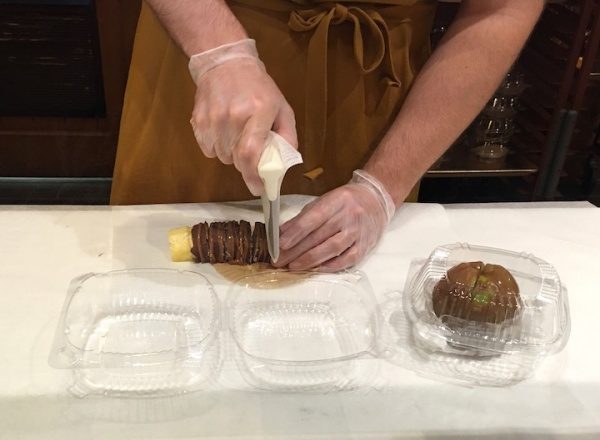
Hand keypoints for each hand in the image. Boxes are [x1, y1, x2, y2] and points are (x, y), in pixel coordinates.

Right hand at [189, 39, 296, 194]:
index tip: (259, 188)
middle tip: (251, 153)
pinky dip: (216, 148)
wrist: (225, 62)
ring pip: (222, 156)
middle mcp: (234, 115)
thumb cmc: (258, 87)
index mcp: (259, 112)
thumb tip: (283, 165)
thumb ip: (287, 136)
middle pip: (236, 159)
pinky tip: (223, 132)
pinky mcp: (198, 120)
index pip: (251, 153)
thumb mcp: (282, 107)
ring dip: (231, 155)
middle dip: (245, 164)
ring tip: (237, 136)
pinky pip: (207, 149)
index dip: (253, 176)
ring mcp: (213, 118)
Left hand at [273, 170, 395, 271]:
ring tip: (293, 267)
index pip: (313, 218)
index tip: (280, 244)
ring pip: (332, 248)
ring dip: (310, 260)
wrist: (377, 200)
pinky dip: (330, 265)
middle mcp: (349, 216)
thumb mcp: (324, 201)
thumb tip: (282, 233)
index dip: (296, 232)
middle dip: (296, 251)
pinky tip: (316, 269)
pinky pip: (347, 259)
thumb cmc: (345, 201)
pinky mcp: (365, 246)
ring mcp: (359, 232)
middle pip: (319, 236)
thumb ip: (303, 217)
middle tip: (279, 261)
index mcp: (337, 200)